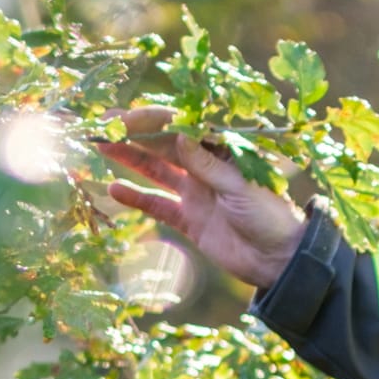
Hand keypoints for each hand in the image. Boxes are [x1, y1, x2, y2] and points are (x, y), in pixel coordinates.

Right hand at [97, 107, 303, 287]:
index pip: (182, 127)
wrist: (280, 260)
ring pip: (156, 170)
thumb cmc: (271, 216)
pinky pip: (158, 204)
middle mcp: (206, 167)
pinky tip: (114, 189)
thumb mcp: (241, 186)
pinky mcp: (190, 219)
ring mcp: (196, 192)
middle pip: (164, 145)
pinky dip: (137, 197)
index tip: (122, 118)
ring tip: (100, 148)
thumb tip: (181, 135)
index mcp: (223, 150)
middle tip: (99, 126)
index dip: (152, 120)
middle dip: (133, 134)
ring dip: (130, 158)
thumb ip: (209, 165)